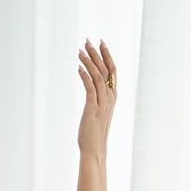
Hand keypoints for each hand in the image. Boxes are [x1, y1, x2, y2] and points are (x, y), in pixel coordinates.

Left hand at [77, 38, 115, 158]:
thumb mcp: (97, 113)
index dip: (106, 55)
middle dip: (97, 53)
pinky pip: (90, 87)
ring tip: (80, 50)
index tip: (101, 43)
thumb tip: (91, 92)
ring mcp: (102, 102)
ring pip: (98, 75)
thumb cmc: (94, 134)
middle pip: (105, 69)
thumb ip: (96, 101)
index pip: (112, 71)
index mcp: (112, 96)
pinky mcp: (92, 108)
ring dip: (88, 61)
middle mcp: (110, 97)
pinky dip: (84, 75)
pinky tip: (78, 67)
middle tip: (88, 40)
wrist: (94, 149)